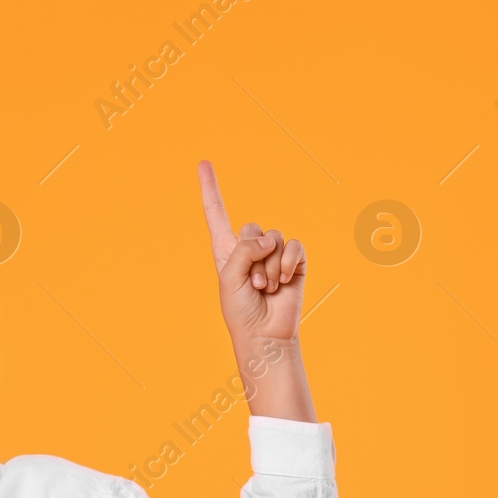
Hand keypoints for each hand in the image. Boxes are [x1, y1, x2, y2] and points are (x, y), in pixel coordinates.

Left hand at [197, 160, 305, 342]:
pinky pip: (293, 246)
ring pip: (273, 239)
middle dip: (252, 256)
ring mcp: (273, 254)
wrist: (264, 334)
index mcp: (226, 251)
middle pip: (251, 227)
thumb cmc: (240, 310)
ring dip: (269, 266)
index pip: (216, 214)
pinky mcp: (294, 262)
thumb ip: (244, 250)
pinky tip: (284, 282)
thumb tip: (272, 239)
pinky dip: (287, 263)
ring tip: (266, 288)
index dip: (210, 189)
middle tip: (253, 284)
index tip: (202, 163)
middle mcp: (250, 249)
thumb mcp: (229, 277)